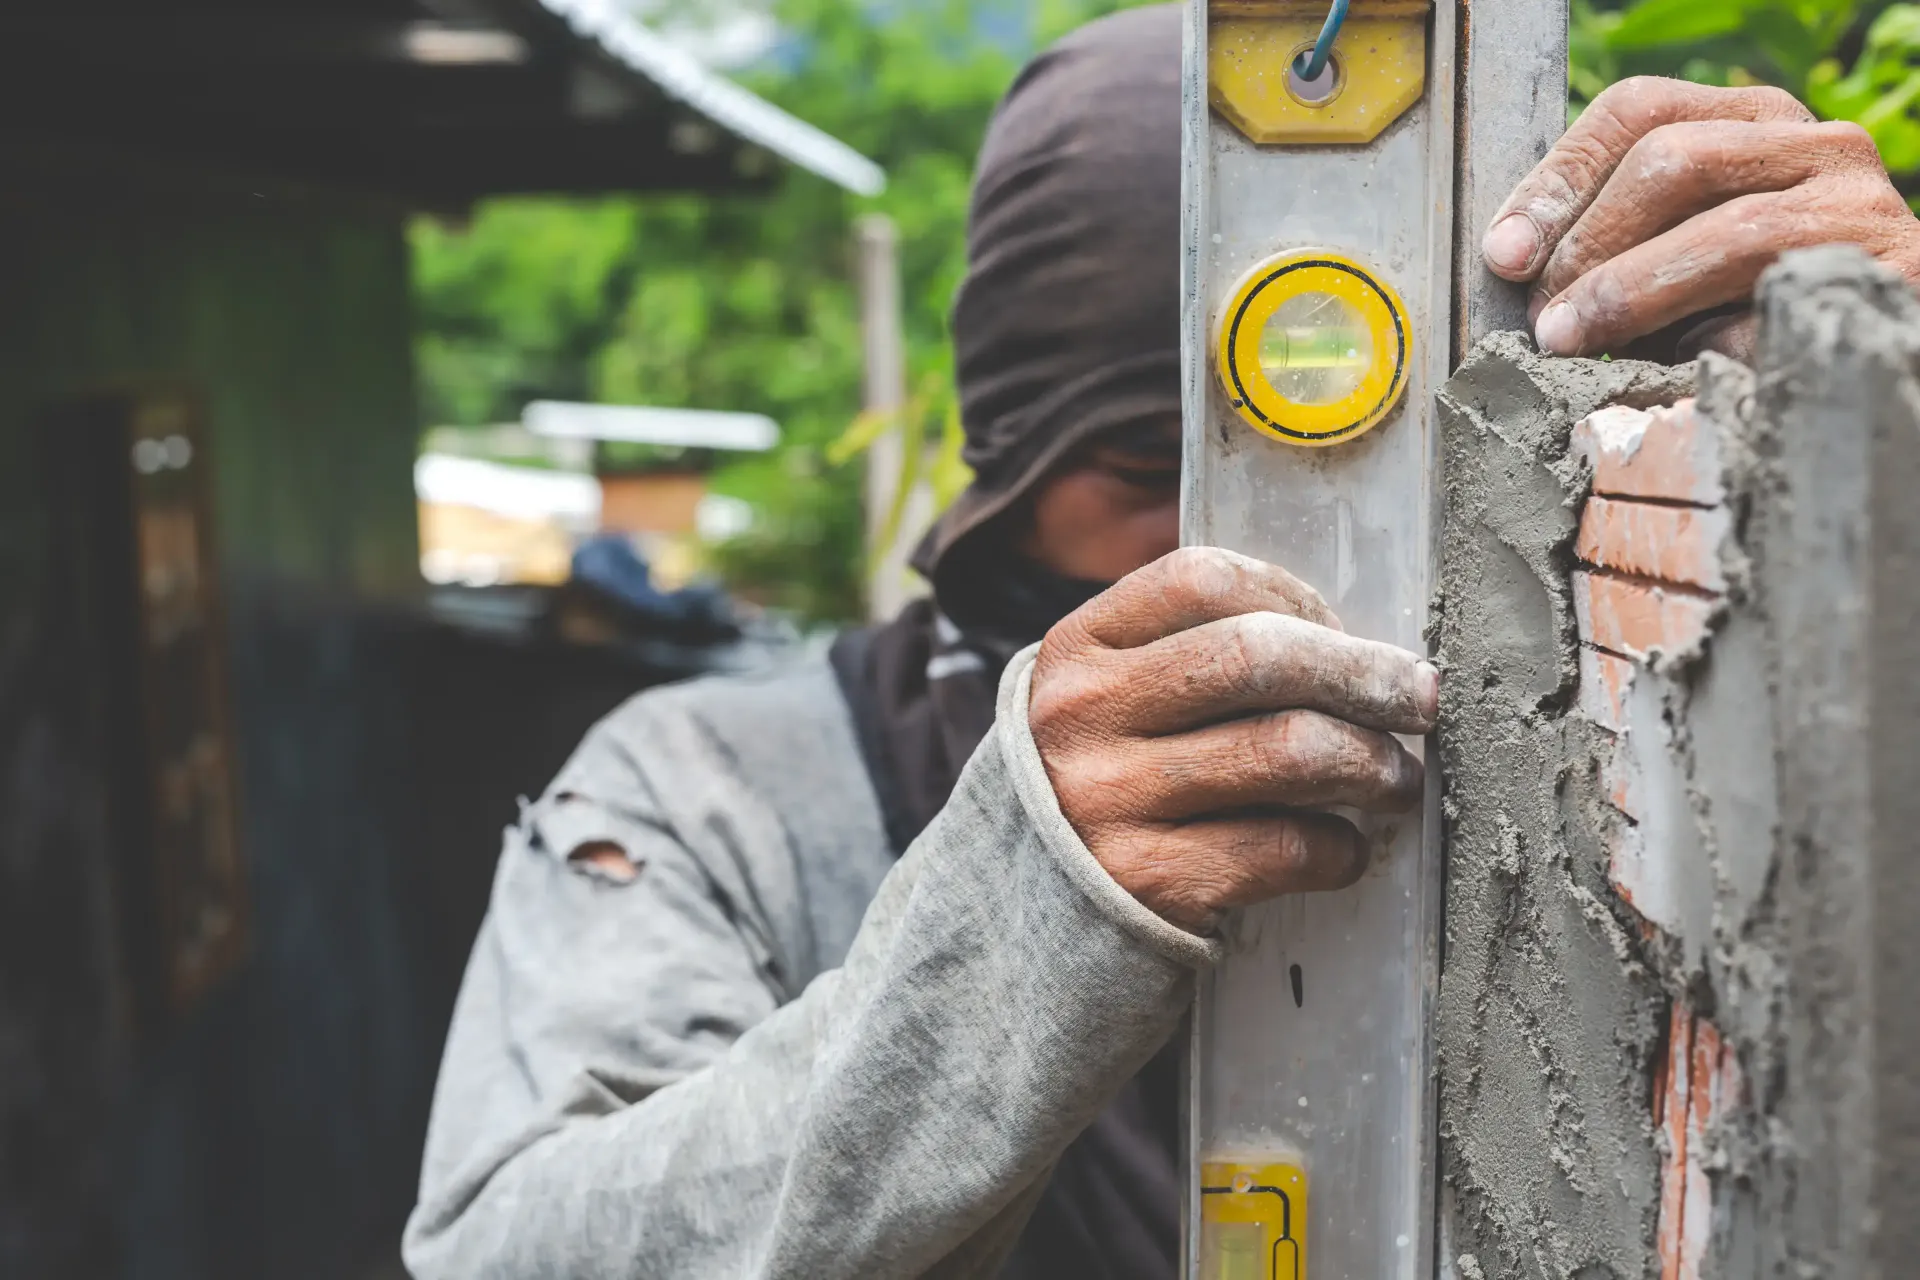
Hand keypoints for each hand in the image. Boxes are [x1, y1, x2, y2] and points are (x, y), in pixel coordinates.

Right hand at [1028, 547, 1437, 932]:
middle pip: (1257, 657)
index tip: (1342, 632)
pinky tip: (1342, 850)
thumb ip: (1186, 659)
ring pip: (1287, 751)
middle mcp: (1083, 716)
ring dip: (1371, 762)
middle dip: (1364, 674)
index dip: (1295, 596)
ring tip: (1395, 779)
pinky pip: (1282, 848)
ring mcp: (1109, 801)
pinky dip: (1337, 849)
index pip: (1202, 580)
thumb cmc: (1096, 795)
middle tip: (1418, 698)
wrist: (1016, 929)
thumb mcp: (1105, 704)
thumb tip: (1348, 646)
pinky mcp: (1147, 884)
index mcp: (1075, 650)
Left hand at [1483, 77, 1919, 360]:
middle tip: (1541, 320)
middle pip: (1671, 159)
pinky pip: (1783, 307)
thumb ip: (1610, 248)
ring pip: (1730, 231)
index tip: (1504, 256)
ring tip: (1575, 344)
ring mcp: (1861, 208)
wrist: (1873, 360)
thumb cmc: (1749, 316)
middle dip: (1587, 245)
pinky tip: (1678, 372)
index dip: (1556, 182)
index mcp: (1751, 123)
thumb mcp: (1671, 264)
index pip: (1636, 112)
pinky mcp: (1894, 277)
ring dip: (1630, 294)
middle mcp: (1815, 145)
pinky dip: (1718, 344)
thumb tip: (1512, 268)